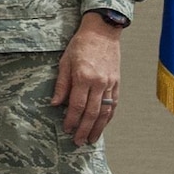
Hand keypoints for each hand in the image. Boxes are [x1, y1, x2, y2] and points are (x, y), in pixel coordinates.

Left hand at [53, 14, 123, 145]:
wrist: (102, 31)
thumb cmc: (80, 45)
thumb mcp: (64, 61)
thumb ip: (61, 84)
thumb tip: (56, 104)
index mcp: (83, 77)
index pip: (77, 105)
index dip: (71, 120)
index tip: (66, 129)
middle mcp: (99, 82)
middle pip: (92, 113)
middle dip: (84, 129)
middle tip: (78, 142)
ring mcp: (110, 83)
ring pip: (105, 112)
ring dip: (98, 128)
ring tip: (91, 139)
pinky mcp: (117, 83)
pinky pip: (114, 104)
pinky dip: (109, 117)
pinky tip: (103, 125)